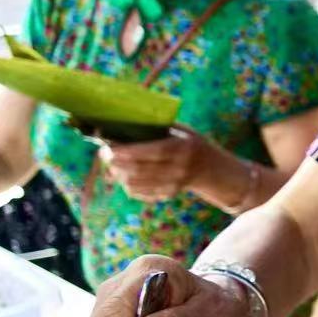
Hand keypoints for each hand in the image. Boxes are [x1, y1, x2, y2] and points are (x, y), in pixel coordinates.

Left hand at [99, 126, 226, 202]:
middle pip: (139, 169)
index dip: (127, 151)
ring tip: (113, 164)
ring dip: (119, 174)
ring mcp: (174, 184)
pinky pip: (139, 193)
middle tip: (104, 153)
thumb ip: (158, 128)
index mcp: (183, 148)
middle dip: (116, 162)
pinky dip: (127, 184)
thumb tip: (122, 122)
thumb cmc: (190, 143)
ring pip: (135, 183)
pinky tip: (124, 175)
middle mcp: (180, 168)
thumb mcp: (182, 131)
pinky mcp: (168, 194)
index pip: (151, 151)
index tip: (108, 147)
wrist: (212, 169)